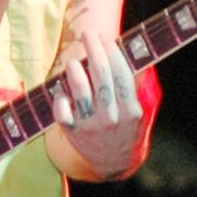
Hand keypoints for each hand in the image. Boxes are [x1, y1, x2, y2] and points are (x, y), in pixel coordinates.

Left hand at [51, 30, 145, 176]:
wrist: (112, 161)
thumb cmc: (123, 126)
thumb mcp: (137, 109)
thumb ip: (134, 84)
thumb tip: (134, 51)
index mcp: (132, 110)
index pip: (122, 74)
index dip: (112, 51)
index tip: (105, 37)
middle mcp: (112, 117)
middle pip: (101, 75)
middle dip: (93, 49)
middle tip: (88, 34)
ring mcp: (92, 125)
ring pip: (80, 90)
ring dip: (75, 69)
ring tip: (74, 61)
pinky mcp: (73, 131)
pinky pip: (61, 110)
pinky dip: (60, 96)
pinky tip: (61, 87)